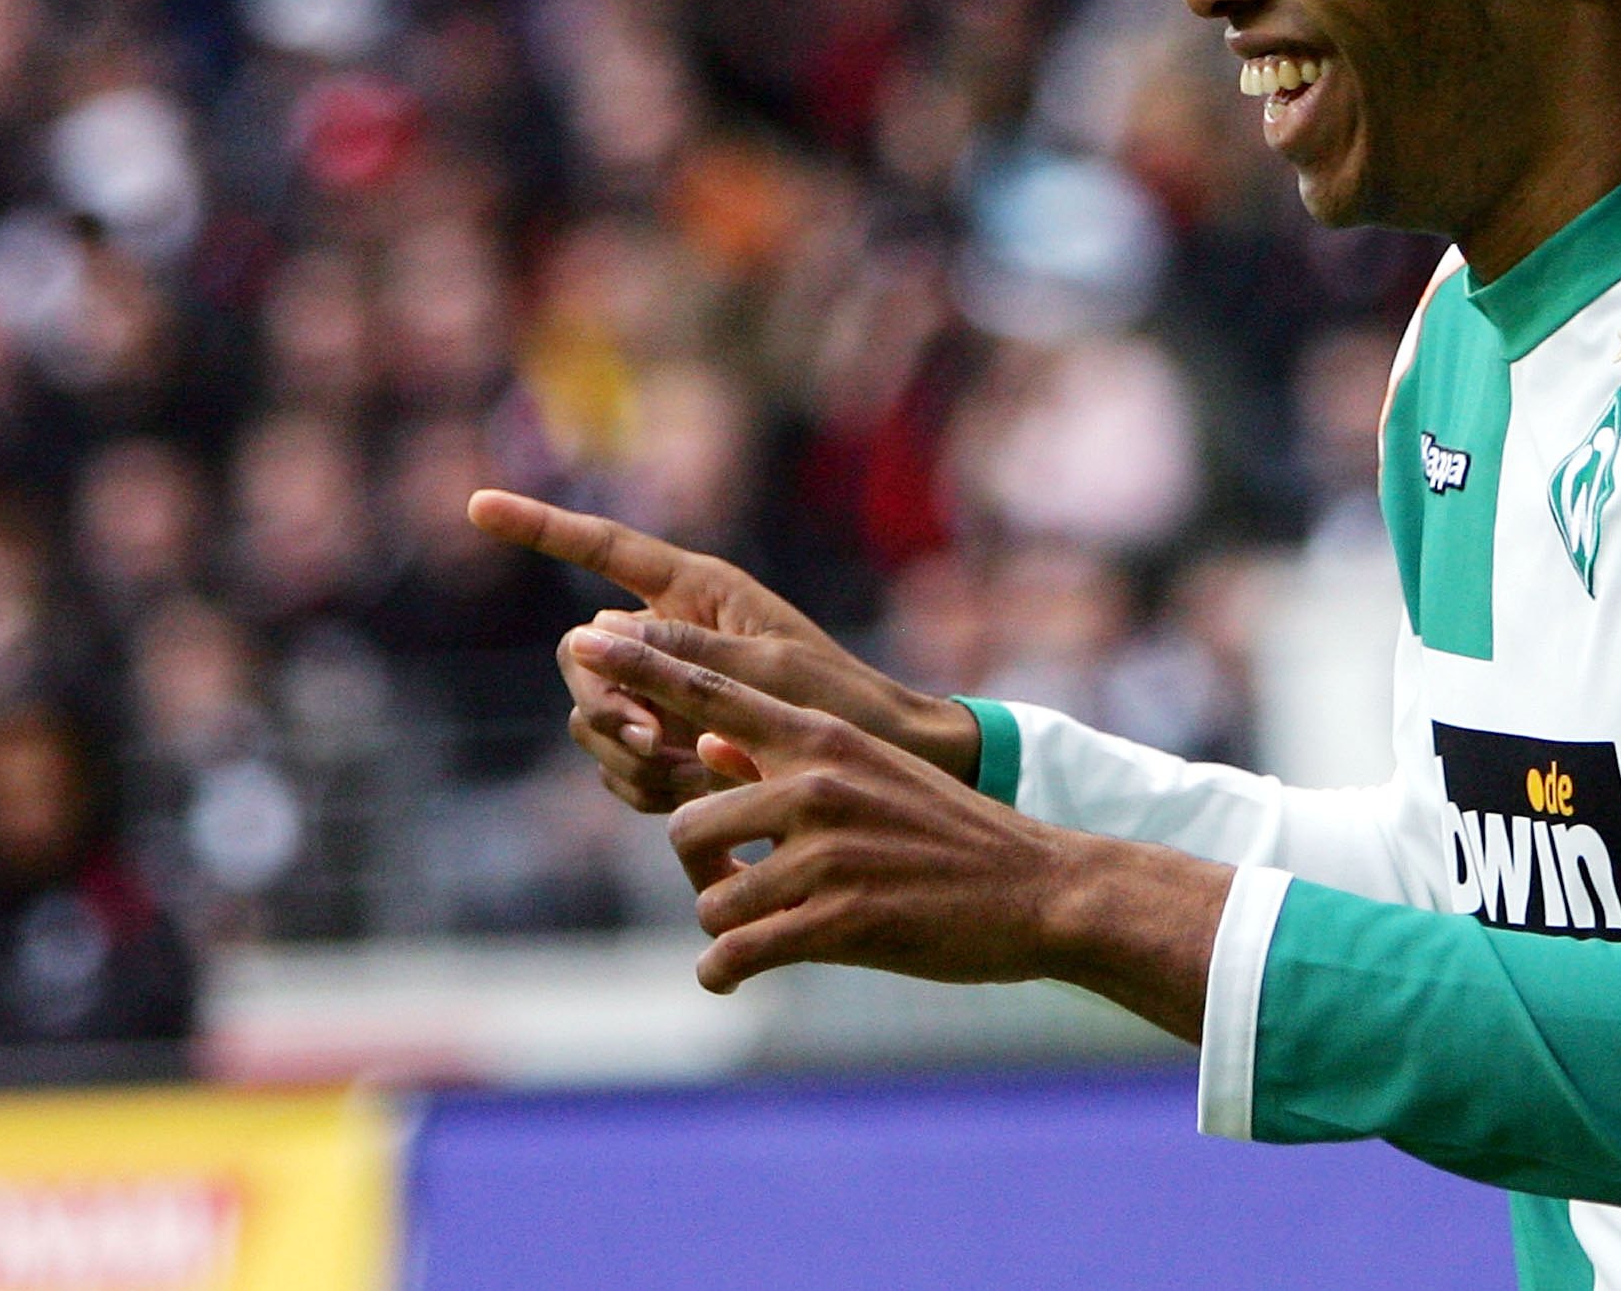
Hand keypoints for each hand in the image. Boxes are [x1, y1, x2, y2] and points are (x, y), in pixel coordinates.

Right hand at [468, 489, 981, 811]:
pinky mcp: (668, 742)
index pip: (602, 548)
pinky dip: (644, 785)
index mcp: (695, 589)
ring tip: (694, 772)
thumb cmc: (839, 701)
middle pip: (580, 657)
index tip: (477, 506)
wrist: (880, 763)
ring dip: (626, 754)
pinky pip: (619, 766)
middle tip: (649, 742)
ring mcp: (663, 691)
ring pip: (593, 718)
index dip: (538, 526)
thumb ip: (680, 657)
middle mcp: (668, 634)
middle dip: (602, 701)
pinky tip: (695, 789)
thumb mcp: (766, 671)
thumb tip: (589, 640)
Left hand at [565, 618, 1229, 1027]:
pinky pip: (739, 954)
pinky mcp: (840, 919)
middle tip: (740, 888)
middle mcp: (817, 782)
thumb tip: (709, 748)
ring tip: (761, 933)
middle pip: (687, 824)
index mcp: (822, 736)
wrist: (1039, 888)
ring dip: (724, 927)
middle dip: (700, 868)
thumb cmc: (947, 833)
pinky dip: (723, 973)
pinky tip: (730, 979)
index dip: (639, 668)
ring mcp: (828, 852)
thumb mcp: (871, 773)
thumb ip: (789, 761)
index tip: (581, 641)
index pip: (708, 692)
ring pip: (713, 900)